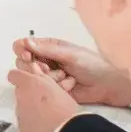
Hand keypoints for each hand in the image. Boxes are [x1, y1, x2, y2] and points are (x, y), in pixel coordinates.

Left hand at [8, 63, 80, 131]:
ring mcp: (20, 113)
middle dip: (29, 94)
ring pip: (22, 107)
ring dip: (31, 108)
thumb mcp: (58, 87)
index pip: (14, 75)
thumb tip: (35, 71)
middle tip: (45, 99)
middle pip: (20, 92)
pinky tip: (45, 125)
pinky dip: (31, 122)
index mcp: (29, 84)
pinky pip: (24, 122)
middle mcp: (21, 97)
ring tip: (48, 114)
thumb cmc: (65, 110)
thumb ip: (43, 78)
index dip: (21, 77)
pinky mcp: (22, 128)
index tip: (28, 80)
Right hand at [12, 36, 130, 106]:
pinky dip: (55, 86)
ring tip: (63, 77)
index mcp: (49, 47)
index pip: (24, 45)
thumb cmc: (92, 64)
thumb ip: (47, 49)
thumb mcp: (70, 54)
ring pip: (31, 76)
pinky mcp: (52, 89)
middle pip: (23, 62)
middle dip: (34, 66)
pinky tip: (68, 85)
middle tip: (47, 69)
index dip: (22, 50)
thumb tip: (25, 41)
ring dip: (46, 77)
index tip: (28, 56)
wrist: (108, 85)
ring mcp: (48, 76)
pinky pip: (43, 88)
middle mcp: (45, 60)